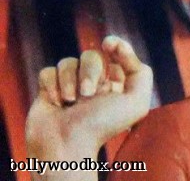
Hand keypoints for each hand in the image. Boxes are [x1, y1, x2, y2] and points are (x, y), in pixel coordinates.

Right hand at [26, 36, 152, 163]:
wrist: (66, 145)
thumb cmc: (102, 125)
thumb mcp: (136, 101)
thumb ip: (140, 72)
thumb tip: (121, 48)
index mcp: (117, 84)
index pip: (117, 53)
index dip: (115, 44)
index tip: (109, 44)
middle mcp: (95, 84)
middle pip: (92, 56)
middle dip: (90, 71)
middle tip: (88, 94)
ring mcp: (71, 86)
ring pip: (68, 62)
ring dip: (70, 81)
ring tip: (71, 102)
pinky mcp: (49, 90)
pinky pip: (48, 72)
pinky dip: (52, 86)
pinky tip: (57, 104)